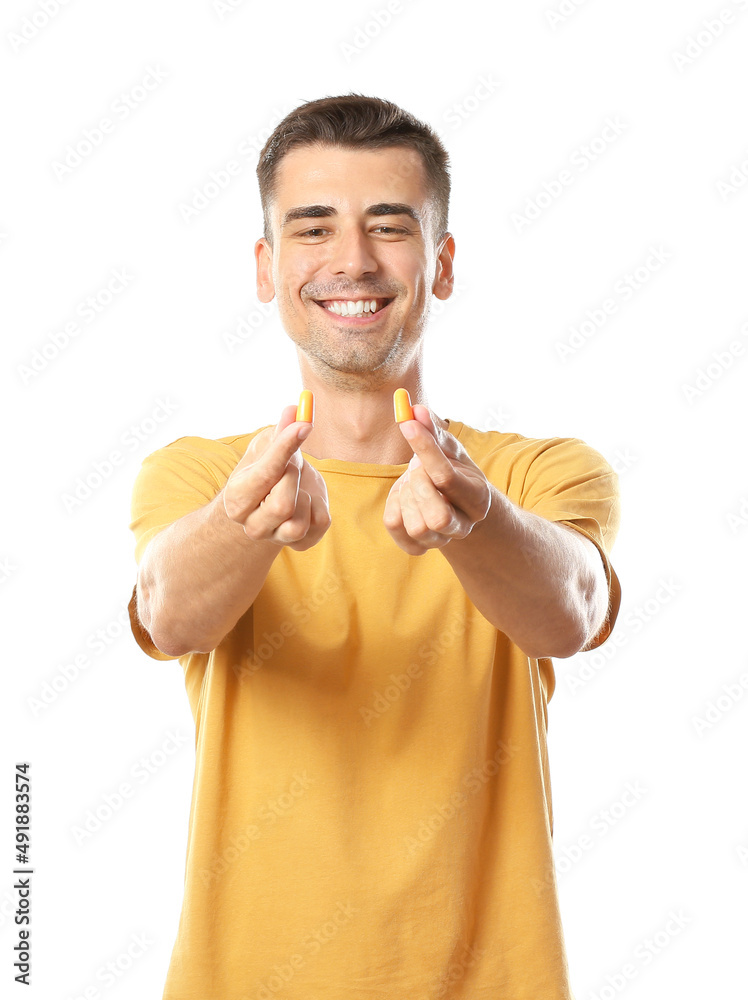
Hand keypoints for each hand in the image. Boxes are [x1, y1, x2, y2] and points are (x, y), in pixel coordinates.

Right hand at [223, 404, 330, 550]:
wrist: (266, 505)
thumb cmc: (263, 471)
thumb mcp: (265, 448)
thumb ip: (278, 432)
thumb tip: (294, 410)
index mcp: (237, 499)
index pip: (265, 475)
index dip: (286, 447)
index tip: (305, 425)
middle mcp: (253, 525)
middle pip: (282, 505)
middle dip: (294, 477)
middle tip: (293, 464)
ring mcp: (277, 537)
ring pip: (299, 521)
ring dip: (306, 495)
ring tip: (297, 486)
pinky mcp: (302, 543)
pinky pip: (321, 522)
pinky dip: (320, 504)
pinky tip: (307, 498)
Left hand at [383, 405, 491, 554]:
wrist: (455, 505)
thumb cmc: (453, 471)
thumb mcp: (450, 450)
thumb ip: (435, 432)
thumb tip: (416, 410)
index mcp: (478, 498)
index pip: (447, 477)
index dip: (424, 448)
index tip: (407, 424)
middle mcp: (463, 525)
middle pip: (437, 515)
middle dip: (418, 486)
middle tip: (416, 468)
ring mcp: (440, 540)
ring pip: (416, 525)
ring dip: (406, 496)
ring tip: (412, 483)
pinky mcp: (417, 546)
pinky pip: (394, 526)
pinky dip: (393, 505)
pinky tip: (404, 497)